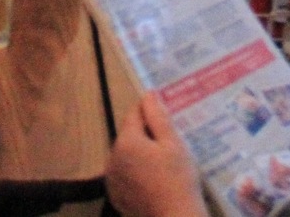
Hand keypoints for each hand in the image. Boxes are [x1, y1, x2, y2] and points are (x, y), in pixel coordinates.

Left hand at [106, 94, 205, 216]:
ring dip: (139, 154)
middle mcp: (112, 157)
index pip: (133, 114)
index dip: (149, 111)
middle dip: (146, 135)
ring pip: (125, 155)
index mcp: (126, 141)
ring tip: (163, 163)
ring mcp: (112, 178)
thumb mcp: (173, 144)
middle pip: (129, 135)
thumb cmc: (178, 179)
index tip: (165, 116)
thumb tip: (148, 94)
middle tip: (169, 144)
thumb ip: (158, 117)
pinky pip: (124, 174)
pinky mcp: (115, 195)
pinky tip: (153, 179)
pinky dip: (134, 173)